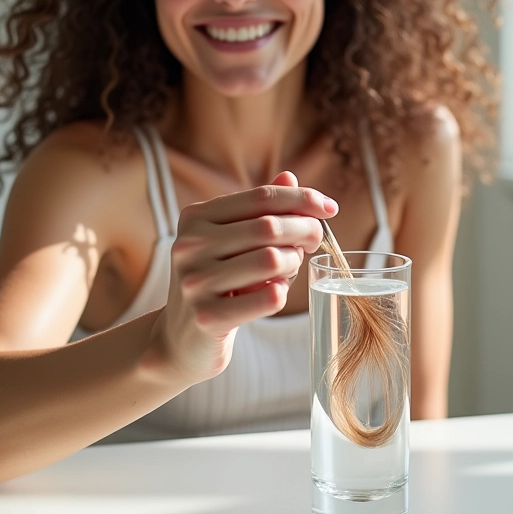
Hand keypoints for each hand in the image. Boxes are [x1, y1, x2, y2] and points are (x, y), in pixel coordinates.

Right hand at [148, 172, 337, 384]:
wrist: (182, 337)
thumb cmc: (217, 280)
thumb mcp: (230, 239)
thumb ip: (258, 209)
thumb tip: (290, 177)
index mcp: (195, 217)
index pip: (261, 197)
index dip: (301, 199)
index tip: (329, 208)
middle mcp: (189, 245)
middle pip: (269, 226)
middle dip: (305, 231)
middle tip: (314, 242)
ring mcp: (195, 281)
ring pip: (272, 260)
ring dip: (293, 264)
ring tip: (288, 271)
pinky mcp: (207, 317)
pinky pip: (268, 297)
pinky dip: (282, 292)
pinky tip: (275, 292)